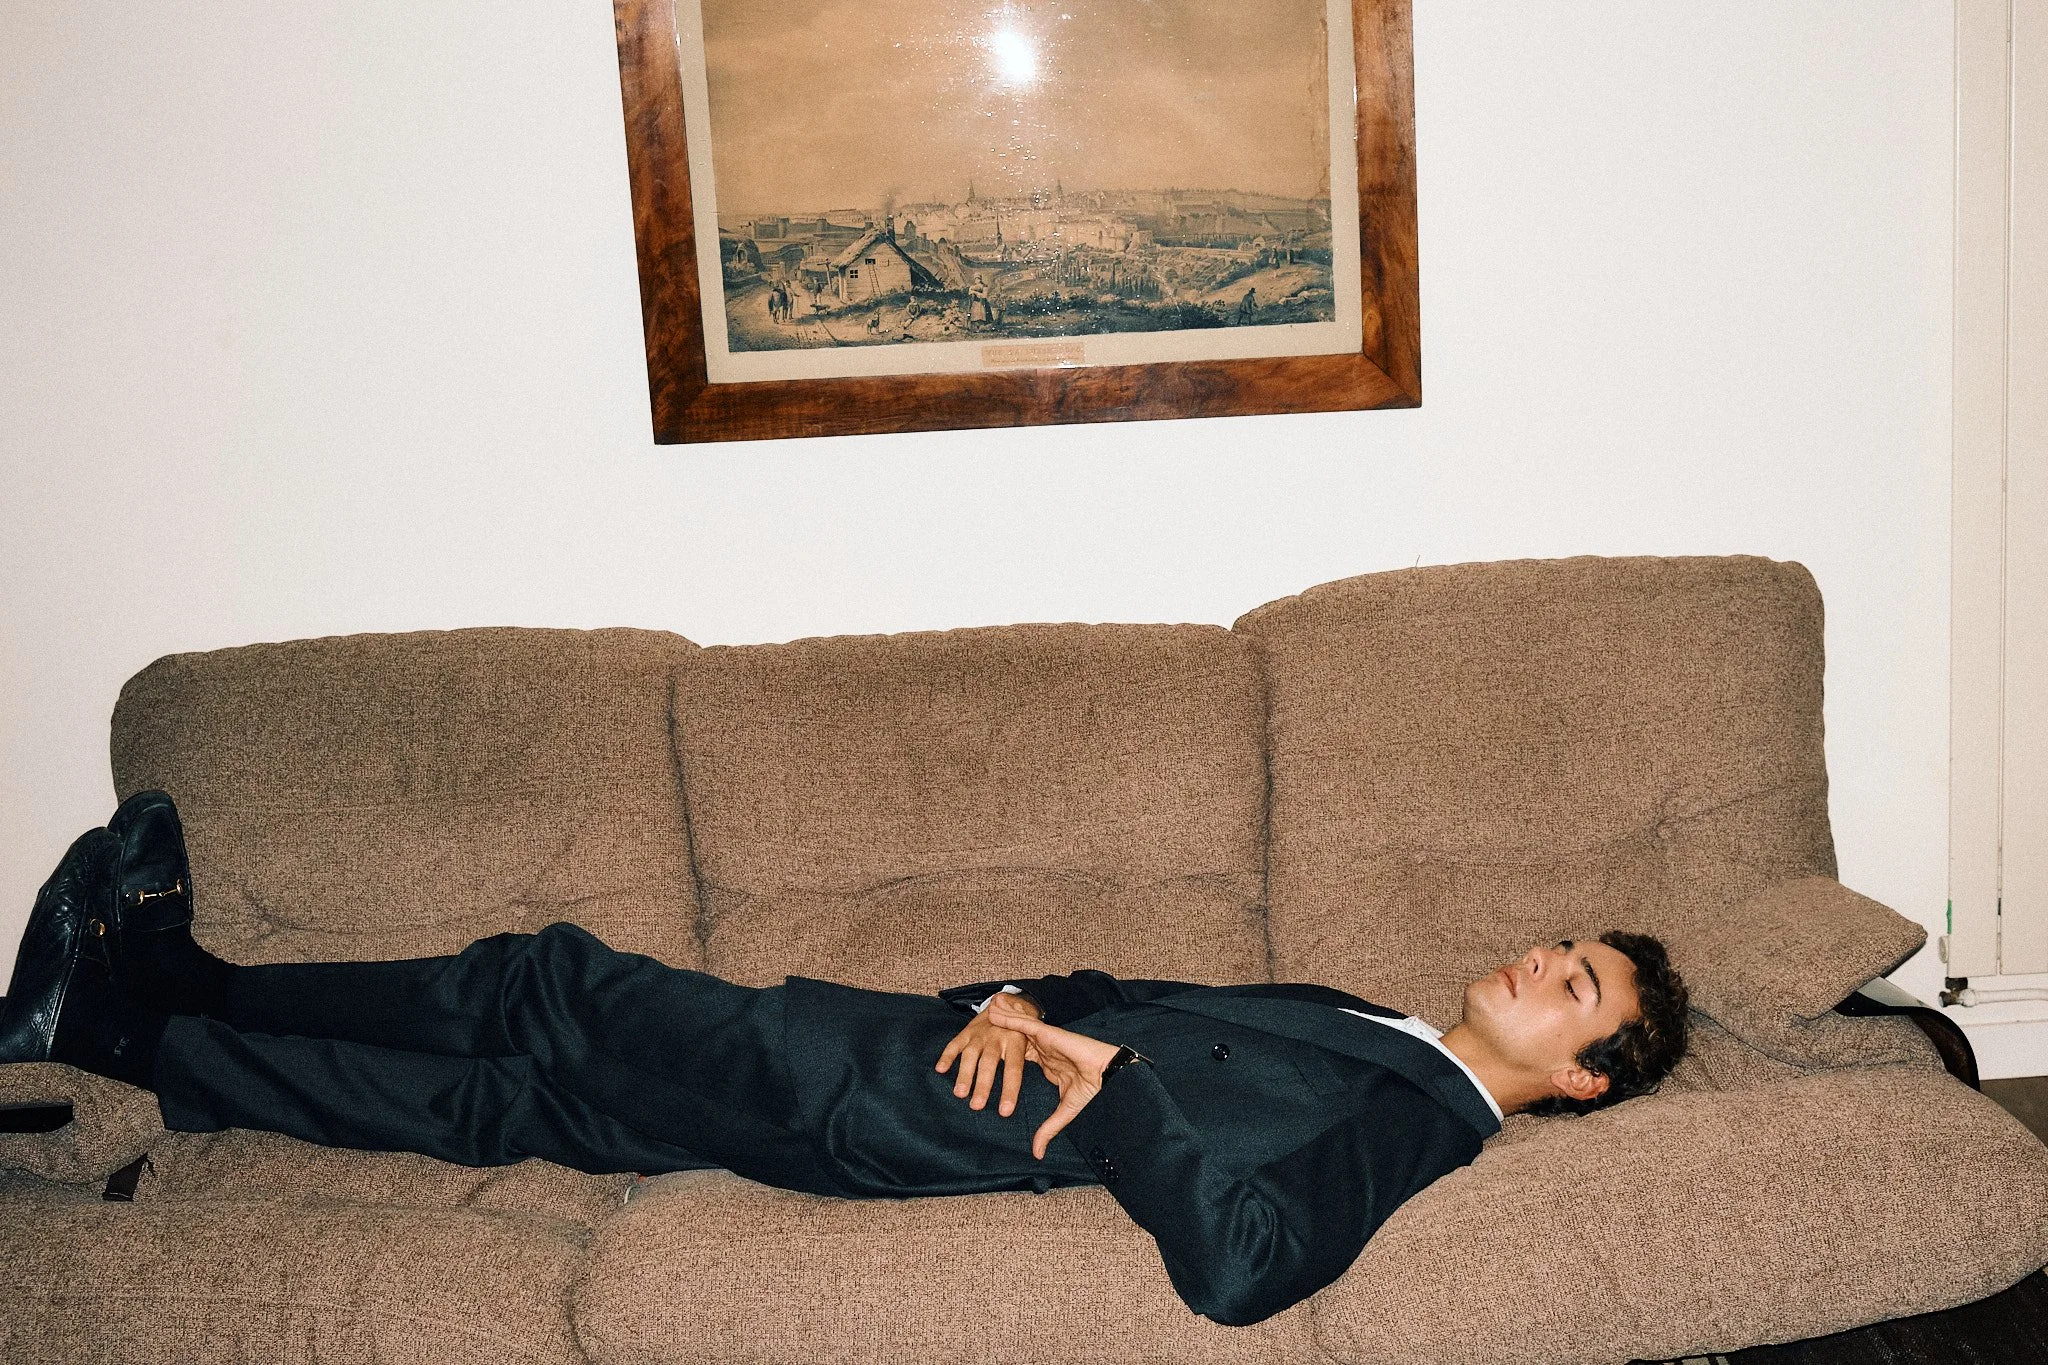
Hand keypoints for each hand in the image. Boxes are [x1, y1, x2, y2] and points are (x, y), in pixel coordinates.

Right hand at [935, 990, 1043, 1117]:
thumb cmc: (1020, 1032)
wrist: (1006, 1001)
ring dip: (964, 1074)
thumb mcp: (1032, 1041)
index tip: (1005, 1112)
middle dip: (983, 1086)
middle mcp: (997, 1037)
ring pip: (970, 1055)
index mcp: (1016, 1042)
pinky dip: (946, 1056)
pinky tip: (940, 1069)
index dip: (1009, 1090)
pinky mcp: (966, 1031)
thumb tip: (1044, 1083)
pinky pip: (955, 1043)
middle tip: (977, 1106)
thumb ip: (1034, 1061)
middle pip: (989, 1064)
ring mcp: (979, 1034)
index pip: (1013, 1070)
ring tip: (960, 1094)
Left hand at [985, 1011, 1122, 1158]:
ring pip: (1019, 1026)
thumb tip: (1037, 1152)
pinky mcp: (1048, 1034)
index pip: (1023, 1055)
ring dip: (1003, 1016)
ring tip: (986, 1006)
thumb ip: (1047, 1129)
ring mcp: (1046, 1040)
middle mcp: (1045, 1049)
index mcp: (1049, 1064)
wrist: (1108, 1077)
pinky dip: (1009, 1017)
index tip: (994, 1047)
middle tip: (984, 1020)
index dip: (1008, 1050)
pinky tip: (995, 1011)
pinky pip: (1024, 1024)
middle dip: (1003, 1027)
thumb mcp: (1064, 1112)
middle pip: (1018, 1036)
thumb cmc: (1093, 1091)